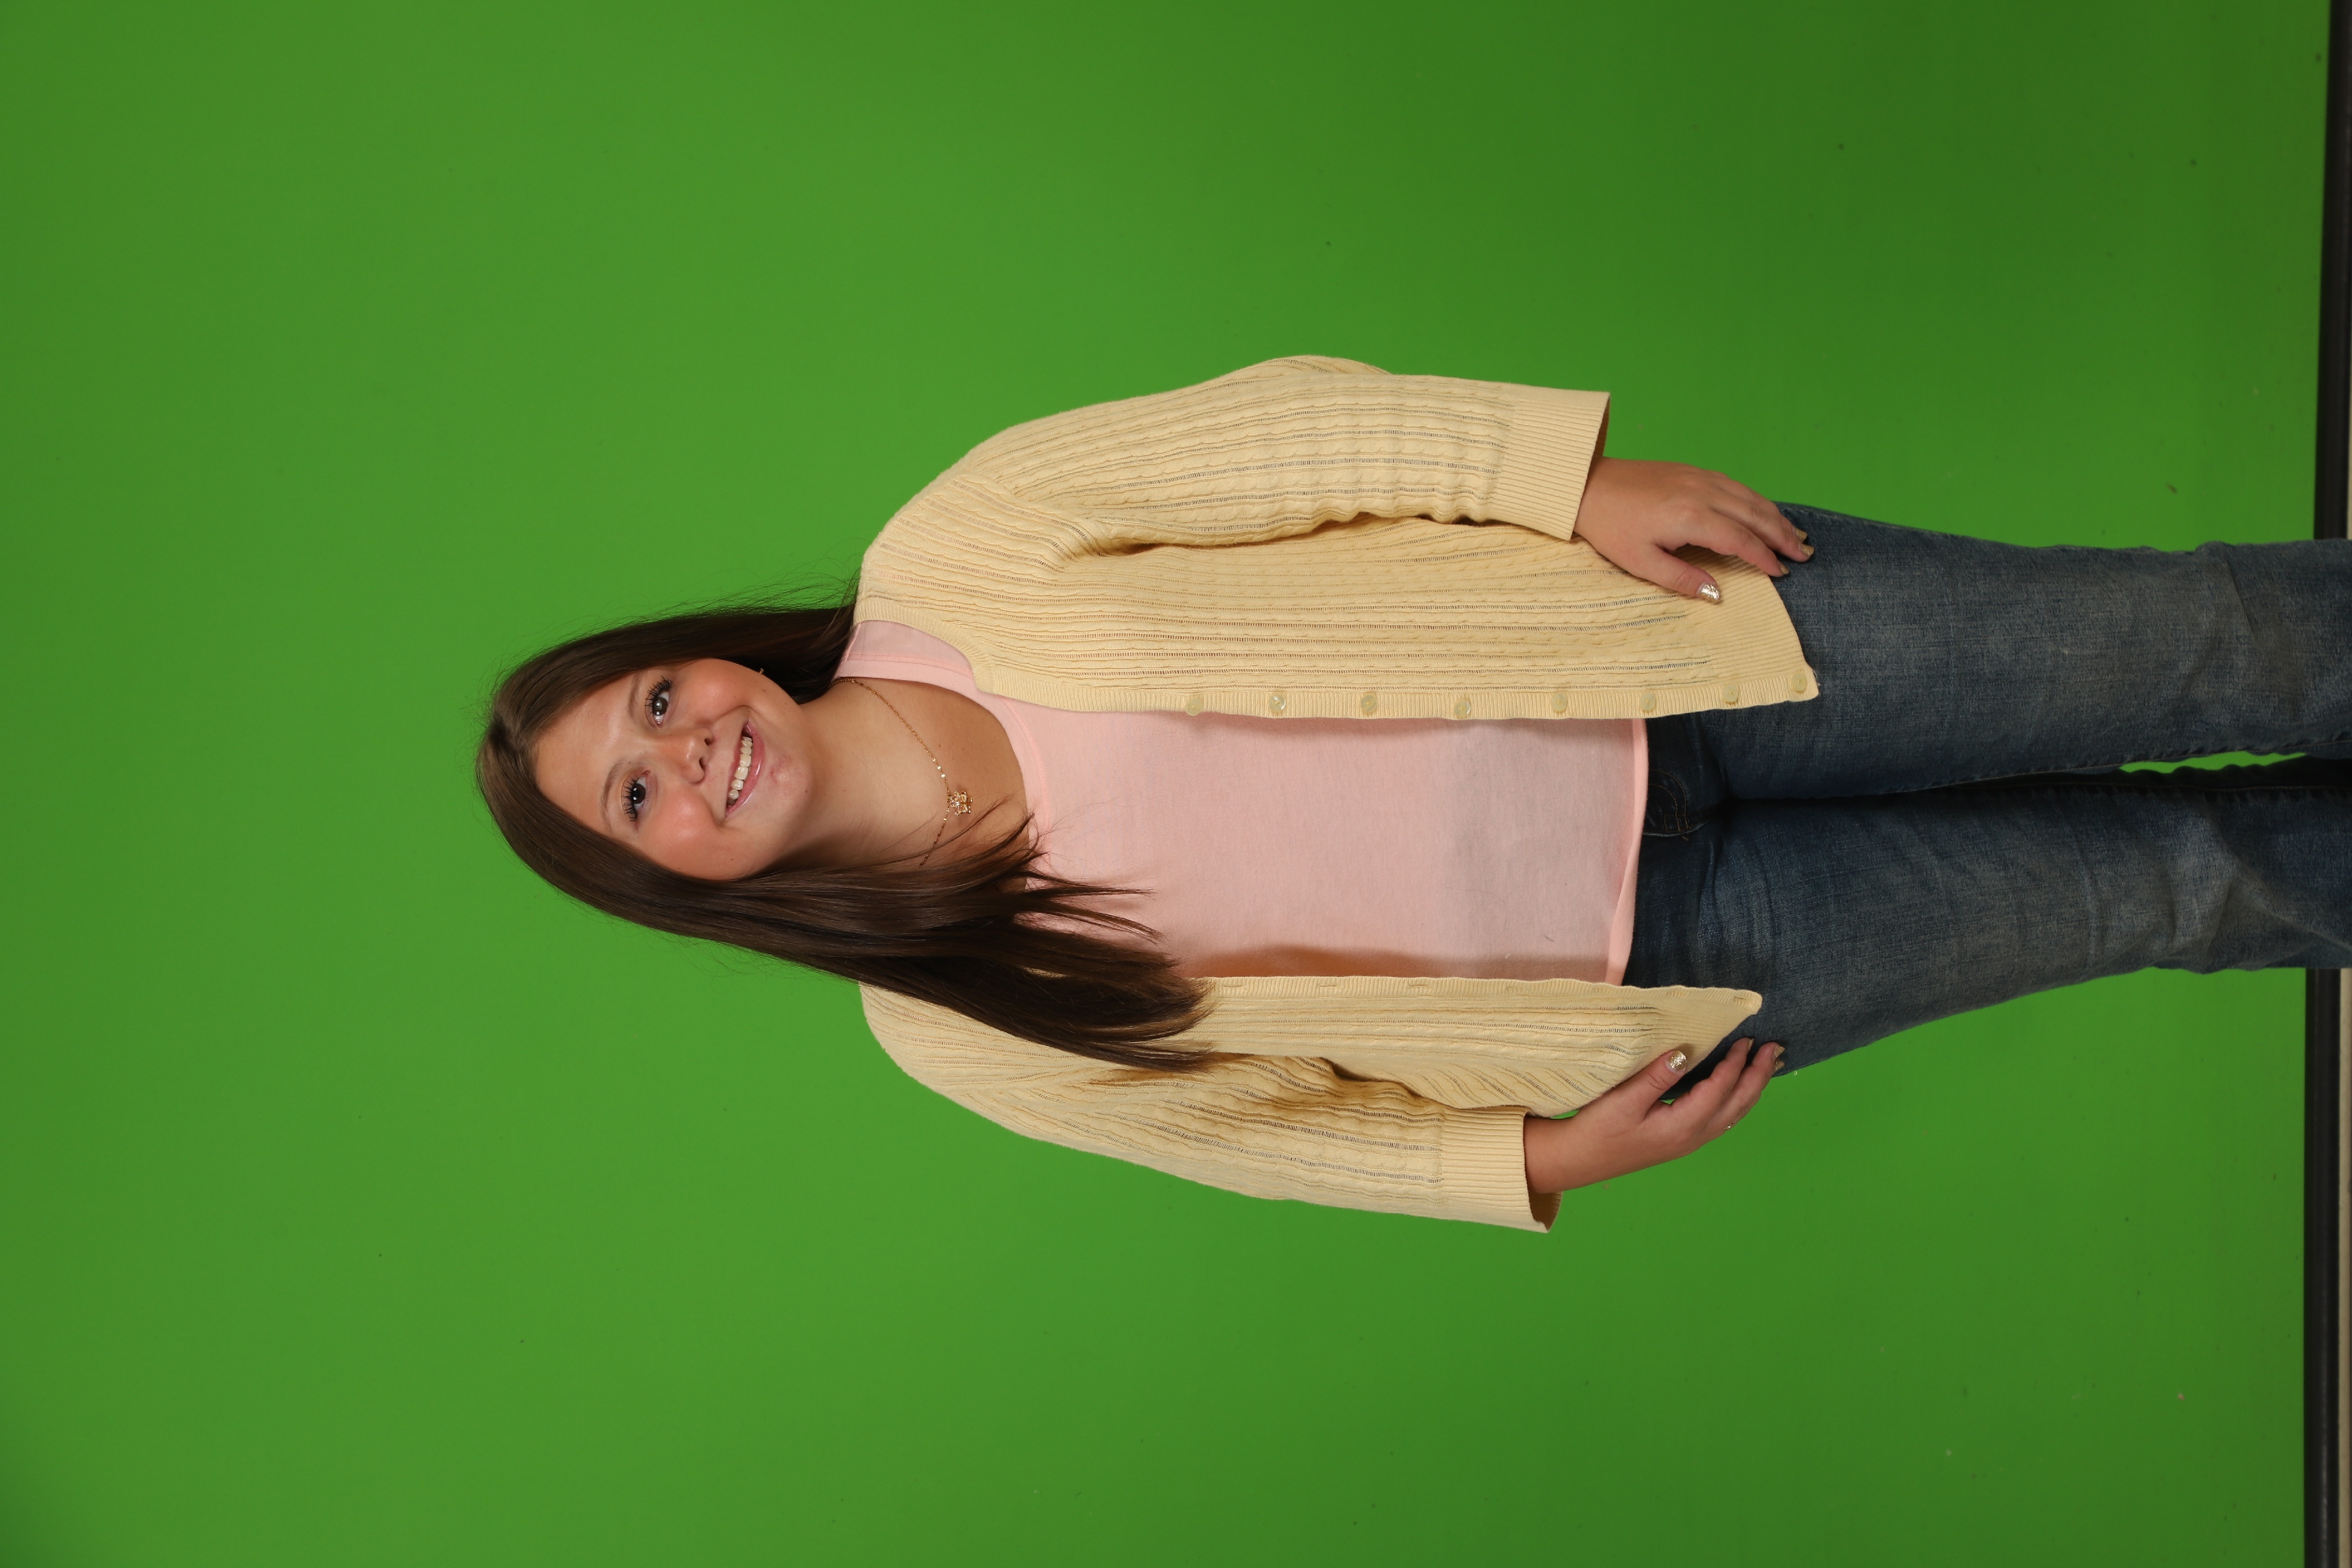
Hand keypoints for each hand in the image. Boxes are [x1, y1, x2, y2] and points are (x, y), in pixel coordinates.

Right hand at [1524, 1038, 1781, 1197]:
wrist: (1581, 1160)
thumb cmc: (1598, 1129)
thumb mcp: (1624, 1100)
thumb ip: (1657, 1076)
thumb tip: (1685, 1052)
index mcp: (1682, 1125)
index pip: (1720, 1089)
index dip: (1735, 1063)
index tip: (1746, 1039)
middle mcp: (1694, 1136)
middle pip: (1738, 1103)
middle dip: (1758, 1075)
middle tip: (1774, 1048)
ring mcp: (1691, 1141)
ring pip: (1735, 1113)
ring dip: (1752, 1087)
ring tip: (1766, 1065)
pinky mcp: (1684, 1140)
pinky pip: (1724, 1118)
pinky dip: (1739, 1098)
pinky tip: (1739, 1089)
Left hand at [1575, 457, 1811, 599]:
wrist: (1587, 486)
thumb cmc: (1610, 526)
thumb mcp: (1640, 563)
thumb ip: (1682, 579)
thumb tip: (1717, 594)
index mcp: (1690, 517)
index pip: (1740, 540)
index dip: (1763, 557)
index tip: (1780, 573)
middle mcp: (1701, 492)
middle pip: (1754, 515)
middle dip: (1782, 536)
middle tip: (1804, 555)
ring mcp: (1699, 477)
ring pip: (1749, 497)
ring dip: (1775, 516)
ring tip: (1795, 535)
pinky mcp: (1692, 471)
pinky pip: (1735, 485)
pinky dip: (1756, 500)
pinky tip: (1764, 511)